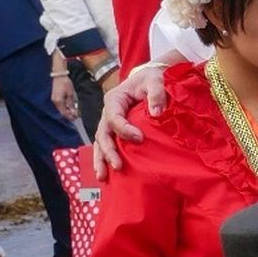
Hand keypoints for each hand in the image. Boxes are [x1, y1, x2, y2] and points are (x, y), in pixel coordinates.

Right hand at [51, 69, 77, 121]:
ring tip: (73, 112)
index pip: (64, 113)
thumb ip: (71, 103)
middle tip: (75, 117)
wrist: (59, 75)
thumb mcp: (70, 93)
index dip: (70, 116)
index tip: (75, 118)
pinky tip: (68, 107)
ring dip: (66, 111)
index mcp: (59, 101)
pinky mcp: (54, 97)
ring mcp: (54, 99)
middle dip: (68, 115)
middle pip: (62, 112)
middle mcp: (55, 101)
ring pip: (60, 109)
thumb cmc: (65, 83)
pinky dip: (64, 107)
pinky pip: (59, 105)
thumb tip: (73, 111)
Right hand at [94, 61, 167, 176]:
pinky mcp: (115, 132)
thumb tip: (156, 113)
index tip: (140, 138)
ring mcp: (110, 123)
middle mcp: (108, 113)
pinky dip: (104, 160)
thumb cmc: (152, 79)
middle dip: (108, 151)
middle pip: (103, 134)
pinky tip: (106, 176)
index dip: (124, 130)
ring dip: (101, 160)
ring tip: (102, 177)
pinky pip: (106, 146)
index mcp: (114, 100)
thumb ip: (157, 93)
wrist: (150, 80)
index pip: (114, 118)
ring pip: (100, 143)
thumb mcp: (155, 80)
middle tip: (118, 166)